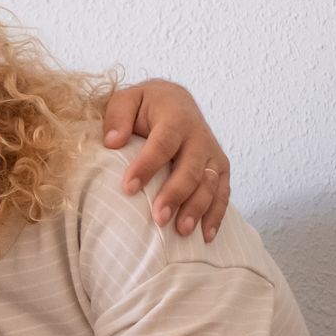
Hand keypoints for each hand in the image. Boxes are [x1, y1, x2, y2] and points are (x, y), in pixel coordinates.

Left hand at [102, 79, 231, 240]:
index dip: (147, 165)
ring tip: (181, 231)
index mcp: (176, 116)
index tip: (128, 188)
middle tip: (159, 218)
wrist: (175, 101)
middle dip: (176, 194)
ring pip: (210, 183)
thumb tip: (112, 141)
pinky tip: (206, 236)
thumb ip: (118, 115)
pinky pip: (223, 193)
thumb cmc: (144, 106)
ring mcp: (212, 153)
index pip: (163, 143)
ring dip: (197, 208)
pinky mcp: (220, 168)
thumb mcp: (127, 99)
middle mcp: (199, 135)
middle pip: (191, 168)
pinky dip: (216, 214)